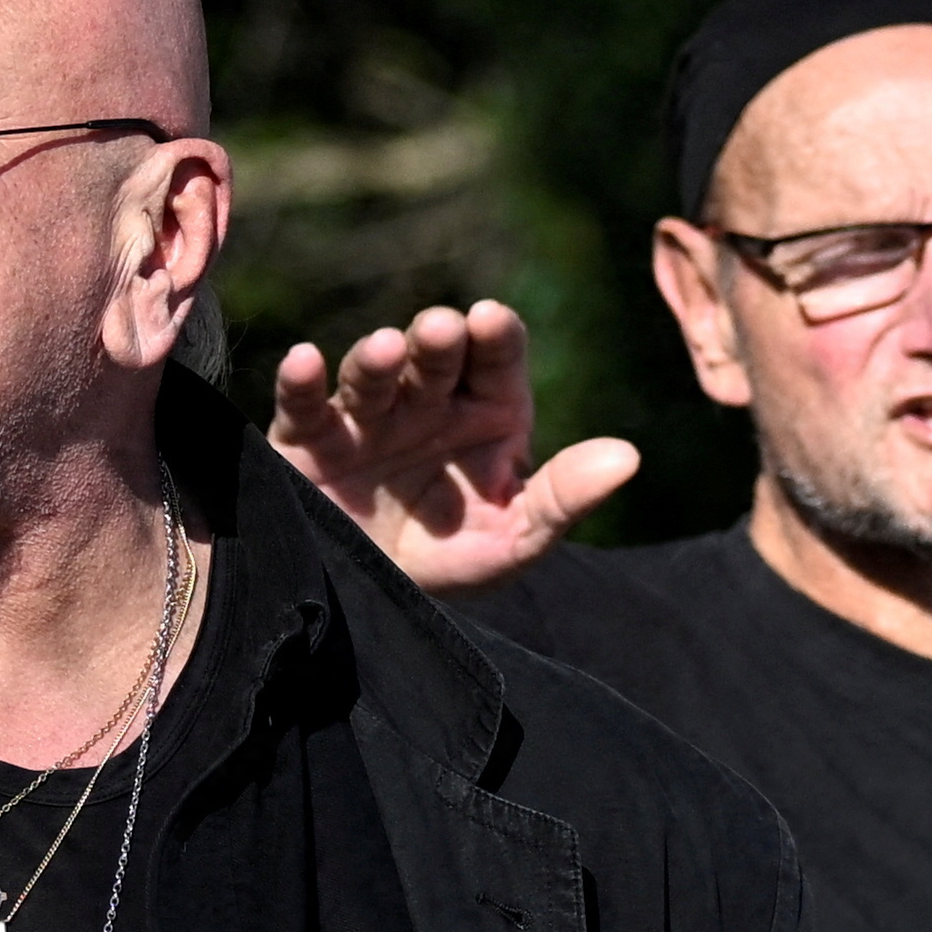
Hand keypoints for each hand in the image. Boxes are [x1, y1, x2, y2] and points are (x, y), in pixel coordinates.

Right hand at [266, 305, 636, 585]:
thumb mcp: (514, 540)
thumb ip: (564, 498)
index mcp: (486, 411)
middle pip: (435, 356)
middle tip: (441, 331)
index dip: (495, 335)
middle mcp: (427, 401)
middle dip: (438, 341)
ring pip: (372, 374)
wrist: (375, 610)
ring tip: (385, 351)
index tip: (491, 321)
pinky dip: (301, 382)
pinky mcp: (307, 441)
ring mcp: (367, 416)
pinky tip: (304, 361)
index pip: (497, 356)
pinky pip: (303, 406)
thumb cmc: (455, 562)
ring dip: (375, 359)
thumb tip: (630, 457)